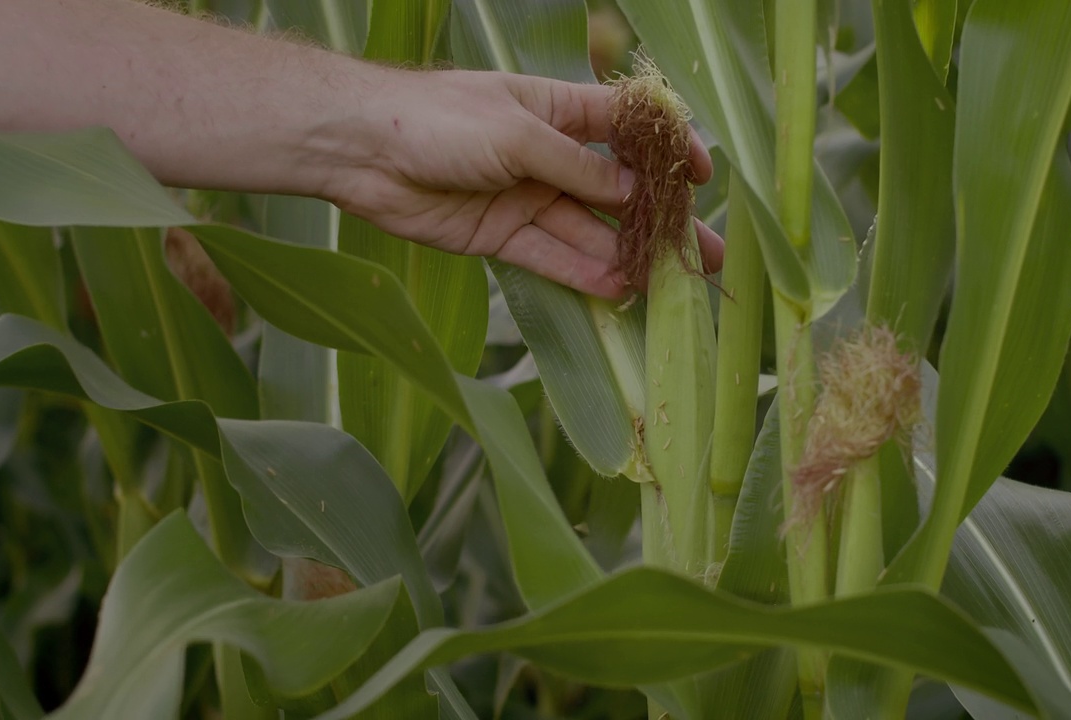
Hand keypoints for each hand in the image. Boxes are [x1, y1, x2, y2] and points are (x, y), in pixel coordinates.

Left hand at [321, 67, 723, 298]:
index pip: (628, 128)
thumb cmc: (440, 118)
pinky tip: (618, 290)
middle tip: (706, 255)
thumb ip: (578, 167)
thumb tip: (634, 192)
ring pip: (589, 231)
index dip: (668, 150)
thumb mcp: (519, 135)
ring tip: (672, 285)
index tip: (704, 176)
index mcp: (557, 109)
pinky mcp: (500, 234)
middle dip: (662, 221)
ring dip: (629, 256)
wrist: (364, 149)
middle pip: (617, 191)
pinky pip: (551, 257)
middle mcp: (549, 155)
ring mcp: (527, 197)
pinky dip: (582, 274)